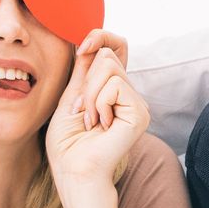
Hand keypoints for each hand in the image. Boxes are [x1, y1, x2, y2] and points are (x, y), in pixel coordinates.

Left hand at [46, 29, 146, 191]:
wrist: (74, 170)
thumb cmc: (68, 144)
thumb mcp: (71, 97)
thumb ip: (83, 71)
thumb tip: (88, 41)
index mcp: (113, 90)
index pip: (117, 46)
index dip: (101, 37)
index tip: (81, 47)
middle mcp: (129, 94)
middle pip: (107, 55)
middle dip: (86, 80)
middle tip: (83, 111)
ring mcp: (137, 103)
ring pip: (109, 67)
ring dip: (90, 94)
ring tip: (91, 120)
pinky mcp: (140, 112)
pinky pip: (114, 85)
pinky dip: (99, 103)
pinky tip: (101, 125)